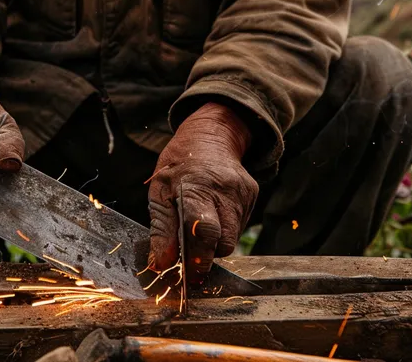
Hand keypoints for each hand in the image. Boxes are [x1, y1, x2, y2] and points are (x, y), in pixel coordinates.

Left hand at [148, 102, 256, 280]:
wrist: (210, 136)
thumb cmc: (178, 164)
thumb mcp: (159, 192)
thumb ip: (161, 230)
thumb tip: (161, 264)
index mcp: (197, 187)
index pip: (204, 231)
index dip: (197, 259)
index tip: (186, 276)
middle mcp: (225, 191)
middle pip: (223, 243)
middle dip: (205, 257)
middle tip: (188, 258)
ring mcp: (243, 193)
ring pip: (232, 239)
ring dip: (214, 243)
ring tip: (198, 226)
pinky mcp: (253, 195)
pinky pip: (239, 227)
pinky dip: (224, 229)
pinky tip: (213, 212)